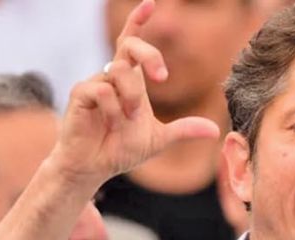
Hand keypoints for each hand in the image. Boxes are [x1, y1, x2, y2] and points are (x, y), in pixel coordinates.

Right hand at [50, 0, 219, 187]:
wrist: (94, 168)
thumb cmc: (120, 149)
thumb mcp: (159, 140)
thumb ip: (184, 131)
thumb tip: (215, 130)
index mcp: (130, 80)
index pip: (132, 42)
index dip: (138, 21)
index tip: (151, 3)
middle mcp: (111, 76)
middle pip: (129, 46)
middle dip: (149, 55)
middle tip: (162, 77)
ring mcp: (94, 83)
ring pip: (119, 72)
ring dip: (131, 97)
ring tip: (127, 119)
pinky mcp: (80, 94)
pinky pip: (102, 91)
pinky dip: (113, 110)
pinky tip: (111, 125)